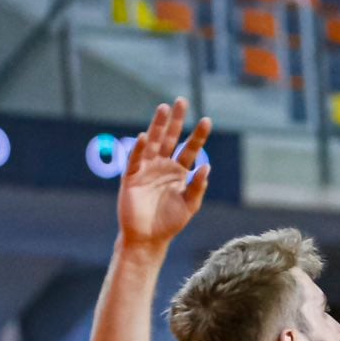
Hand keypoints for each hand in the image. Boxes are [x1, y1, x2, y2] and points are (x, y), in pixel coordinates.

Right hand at [117, 99, 210, 248]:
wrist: (148, 239)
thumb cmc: (169, 223)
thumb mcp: (189, 206)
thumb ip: (197, 187)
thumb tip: (207, 167)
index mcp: (179, 172)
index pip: (190, 149)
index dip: (198, 135)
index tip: (207, 120)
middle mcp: (163, 166)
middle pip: (170, 138)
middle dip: (176, 121)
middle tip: (181, 101)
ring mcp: (147, 169)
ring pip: (153, 143)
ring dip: (158, 126)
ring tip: (164, 108)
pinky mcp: (132, 177)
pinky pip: (136, 160)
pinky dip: (139, 149)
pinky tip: (144, 137)